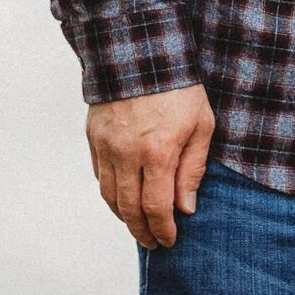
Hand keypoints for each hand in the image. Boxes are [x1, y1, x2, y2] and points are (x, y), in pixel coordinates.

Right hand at [86, 84, 214, 247]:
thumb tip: (186, 208)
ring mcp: (106, 146)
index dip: (163, 230)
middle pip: (129, 208)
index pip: (156, 207)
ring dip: (123, 217)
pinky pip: (98, 175)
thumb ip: (193, 169)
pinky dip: (110, 194)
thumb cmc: (180, 88)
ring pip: (109, 196)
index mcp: (157, 152)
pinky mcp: (93, 137)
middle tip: (153, 243)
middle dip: (142, 231)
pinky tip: (122, 198)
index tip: (170, 241)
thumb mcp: (201, 125)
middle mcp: (126, 154)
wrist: (141, 51)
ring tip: (139, 227)